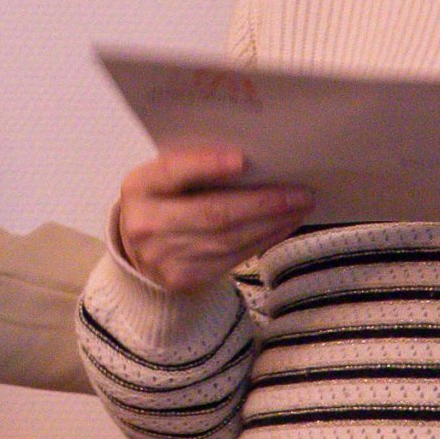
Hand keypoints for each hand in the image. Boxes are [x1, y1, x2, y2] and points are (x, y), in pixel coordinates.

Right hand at [117, 146, 314, 293]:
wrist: (140, 253)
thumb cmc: (163, 202)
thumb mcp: (165, 178)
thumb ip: (194, 165)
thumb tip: (252, 158)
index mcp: (139, 187)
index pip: (172, 171)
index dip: (207, 165)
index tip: (242, 159)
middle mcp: (146, 224)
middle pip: (213, 213)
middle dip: (262, 202)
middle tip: (300, 192)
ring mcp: (164, 257)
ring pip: (230, 238)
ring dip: (271, 223)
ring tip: (300, 207)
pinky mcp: (185, 279)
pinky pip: (233, 257)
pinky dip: (263, 240)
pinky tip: (283, 226)